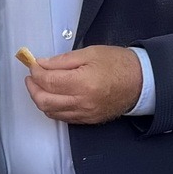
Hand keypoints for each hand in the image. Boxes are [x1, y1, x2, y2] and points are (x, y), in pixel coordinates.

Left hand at [24, 46, 142, 124]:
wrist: (141, 82)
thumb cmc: (119, 64)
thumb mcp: (90, 53)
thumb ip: (63, 60)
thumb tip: (42, 64)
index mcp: (83, 83)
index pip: (48, 81)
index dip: (36, 72)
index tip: (33, 64)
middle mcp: (82, 102)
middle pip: (44, 101)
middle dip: (32, 88)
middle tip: (31, 77)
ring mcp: (84, 114)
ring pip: (51, 112)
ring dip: (40, 99)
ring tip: (39, 86)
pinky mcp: (88, 120)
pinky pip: (62, 117)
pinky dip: (52, 108)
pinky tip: (52, 97)